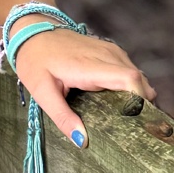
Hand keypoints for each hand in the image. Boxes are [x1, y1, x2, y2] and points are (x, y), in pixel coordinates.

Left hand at [13, 28, 157, 148]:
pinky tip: (119, 102)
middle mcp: (106, 55)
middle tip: (131, 129)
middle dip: (141, 106)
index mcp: (90, 66)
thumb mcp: (42, 92)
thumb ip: (62, 116)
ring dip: (137, 97)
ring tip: (125, 118)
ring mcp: (110, 50)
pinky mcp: (111, 50)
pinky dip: (131, 87)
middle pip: (140, 82)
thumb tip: (82, 141)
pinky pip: (130, 70)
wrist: (32, 32)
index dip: (139, 102)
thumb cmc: (35, 61)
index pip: (130, 80)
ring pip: (138, 77)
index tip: (135, 124)